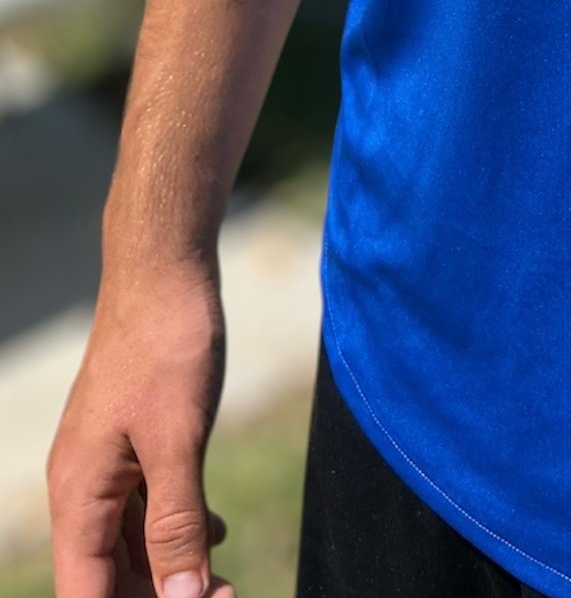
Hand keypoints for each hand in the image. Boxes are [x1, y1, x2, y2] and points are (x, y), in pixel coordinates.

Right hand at [48, 260, 230, 597]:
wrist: (165, 268)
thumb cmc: (167, 345)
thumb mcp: (178, 440)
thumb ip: (177, 523)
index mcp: (79, 495)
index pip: (88, 593)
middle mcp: (82, 487)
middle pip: (108, 576)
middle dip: (160, 597)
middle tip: (229, 597)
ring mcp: (106, 464)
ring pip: (130, 544)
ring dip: (172, 568)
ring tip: (228, 582)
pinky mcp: (131, 442)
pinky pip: (144, 507)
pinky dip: (177, 528)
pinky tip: (215, 532)